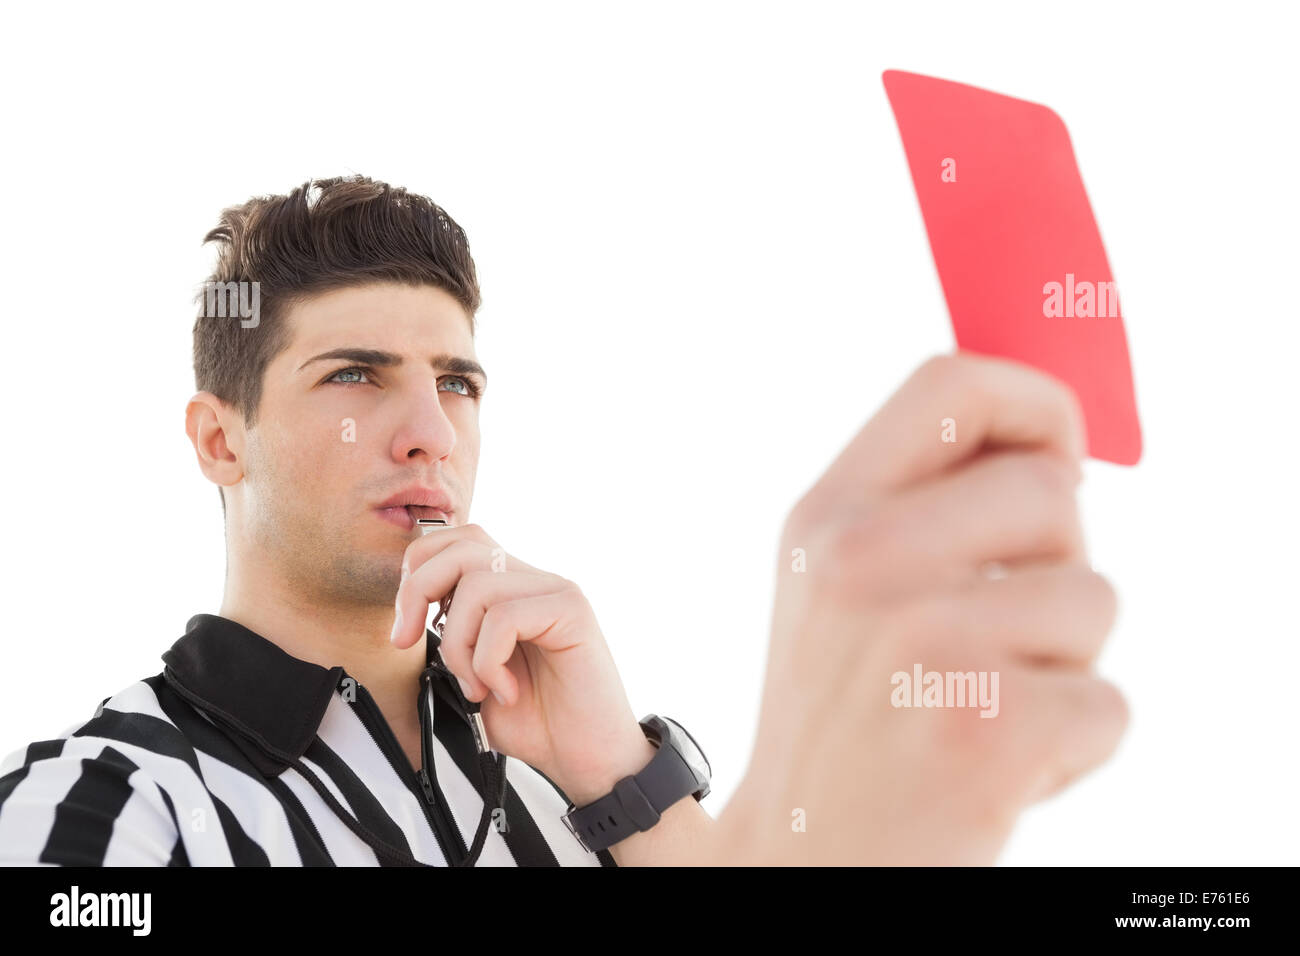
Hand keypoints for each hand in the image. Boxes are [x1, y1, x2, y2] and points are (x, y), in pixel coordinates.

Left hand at [389, 524, 651, 805]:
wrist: (591, 760)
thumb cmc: (540, 723)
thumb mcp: (476, 677)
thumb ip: (452, 639)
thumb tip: (410, 615)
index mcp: (512, 589)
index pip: (458, 539)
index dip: (418, 570)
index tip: (404, 626)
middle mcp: (535, 580)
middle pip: (461, 546)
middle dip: (416, 593)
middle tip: (406, 643)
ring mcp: (556, 591)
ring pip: (476, 585)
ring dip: (459, 646)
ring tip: (479, 687)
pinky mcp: (573, 611)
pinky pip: (505, 617)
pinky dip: (489, 661)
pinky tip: (507, 691)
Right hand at [709, 352, 1128, 864]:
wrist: (804, 860)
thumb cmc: (840, 723)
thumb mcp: (832, 586)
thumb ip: (918, 501)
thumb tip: (1055, 443)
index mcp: (825, 518)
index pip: (954, 385)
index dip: (1034, 403)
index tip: (1061, 456)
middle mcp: (862, 564)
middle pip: (1050, 490)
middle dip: (1054, 563)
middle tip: (995, 633)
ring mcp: (923, 645)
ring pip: (1093, 599)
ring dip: (1063, 664)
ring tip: (979, 707)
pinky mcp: (988, 728)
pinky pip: (1109, 702)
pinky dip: (1075, 747)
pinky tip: (997, 768)